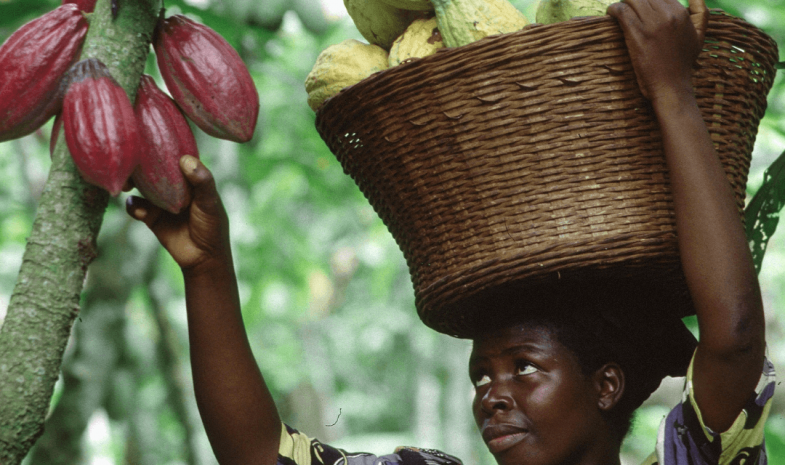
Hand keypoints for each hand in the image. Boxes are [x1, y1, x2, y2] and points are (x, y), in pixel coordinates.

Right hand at [126, 155, 231, 273]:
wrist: (203, 259)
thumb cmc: (212, 227)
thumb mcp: (210, 202)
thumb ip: (202, 181)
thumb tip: (185, 160)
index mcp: (190, 178)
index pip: (174, 157)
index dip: (163, 148)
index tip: (149, 138)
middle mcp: (173, 186)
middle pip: (153, 169)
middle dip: (141, 165)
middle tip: (131, 162)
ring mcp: (160, 200)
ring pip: (141, 186)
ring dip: (132, 183)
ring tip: (128, 185)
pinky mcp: (150, 216)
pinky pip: (135, 206)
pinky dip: (133, 205)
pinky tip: (138, 209)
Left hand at [607, 0, 707, 102]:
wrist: (671, 85)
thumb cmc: (683, 62)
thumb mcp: (700, 34)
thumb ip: (700, 11)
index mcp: (680, 13)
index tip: (639, 5)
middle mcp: (667, 14)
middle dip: (633, 0)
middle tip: (627, 8)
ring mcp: (652, 24)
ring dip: (623, 3)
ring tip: (618, 10)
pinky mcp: (637, 34)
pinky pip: (622, 11)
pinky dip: (614, 9)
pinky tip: (612, 13)